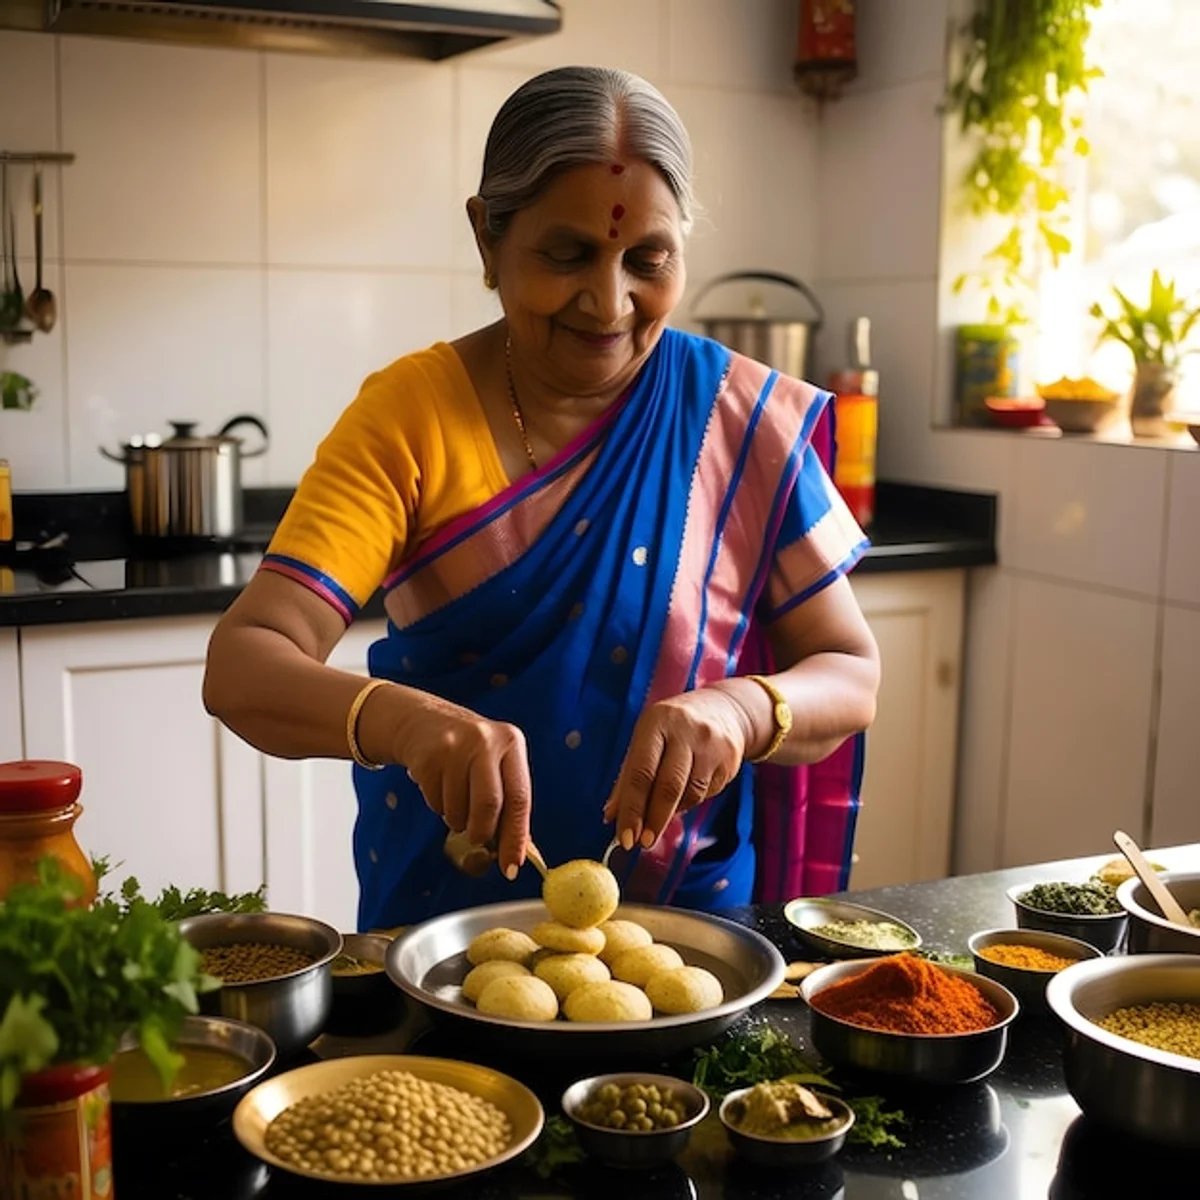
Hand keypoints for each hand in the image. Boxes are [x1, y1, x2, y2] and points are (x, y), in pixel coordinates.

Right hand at [392, 699, 531, 878]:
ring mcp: (455, 746)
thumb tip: (518, 852)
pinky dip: (438, 805)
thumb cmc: (468, 750)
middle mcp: (486, 740)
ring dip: (456, 819)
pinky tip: (439, 786)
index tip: (512, 867)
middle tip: (477, 837)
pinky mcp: (427, 756)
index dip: (516, 837)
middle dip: (482, 832)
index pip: (520, 797)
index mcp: (511, 742)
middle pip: (489, 805)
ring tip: (456, 799)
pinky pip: (435, 801)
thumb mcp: (495, 763)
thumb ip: (509, 801)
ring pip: (458, 808)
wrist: (422, 720)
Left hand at [603, 686, 753, 850]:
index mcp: (656, 723)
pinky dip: (690, 802)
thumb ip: (627, 777)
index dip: (632, 808)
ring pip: (689, 794)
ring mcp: (710, 744)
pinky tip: (685, 795)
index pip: (641, 772)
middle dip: (653, 821)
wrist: (725, 709)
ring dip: (672, 813)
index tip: (625, 837)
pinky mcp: (729, 759)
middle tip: (642, 843)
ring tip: (662, 815)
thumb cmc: (673, 728)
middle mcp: (685, 731)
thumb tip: (611, 815)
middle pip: (668, 787)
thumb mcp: (646, 740)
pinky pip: (706, 793)